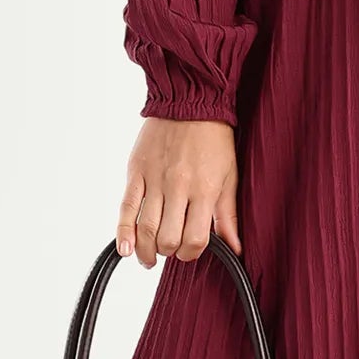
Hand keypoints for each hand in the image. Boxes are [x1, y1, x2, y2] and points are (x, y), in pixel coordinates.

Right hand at [118, 118, 242, 267]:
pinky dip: (123, 232)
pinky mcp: (136, 172)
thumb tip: (235, 248)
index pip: (195, 239)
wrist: (191, 101)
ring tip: (149, 257)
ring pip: (146, 228)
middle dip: (169, 252)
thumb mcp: (230, 176)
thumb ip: (228, 215)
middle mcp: (178, 187)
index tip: (189, 251)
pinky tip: (126, 249)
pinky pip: (126, 207)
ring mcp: (155, 180)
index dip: (191, 253)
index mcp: (204, 190)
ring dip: (147, 250)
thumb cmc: (214, 139)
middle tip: (171, 249)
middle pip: (168, 238)